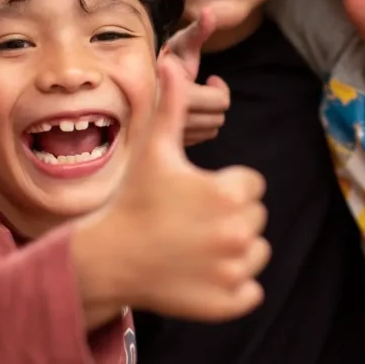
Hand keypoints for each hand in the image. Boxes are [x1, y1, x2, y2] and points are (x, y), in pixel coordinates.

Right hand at [73, 56, 269, 325]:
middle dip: (230, 216)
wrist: (108, 258)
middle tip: (190, 220)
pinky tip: (201, 273)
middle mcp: (237, 232)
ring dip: (235, 249)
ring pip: (257, 252)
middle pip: (255, 218)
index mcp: (228, 193)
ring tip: (195, 244)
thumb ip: (173, 103)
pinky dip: (234, 286)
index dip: (225, 186)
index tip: (195, 193)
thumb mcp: (155, 148)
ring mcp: (233, 272)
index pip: (252, 185)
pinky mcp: (228, 303)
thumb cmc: (135, 197)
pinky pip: (251, 291)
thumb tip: (172, 61)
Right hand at [162, 8, 231, 144]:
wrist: (129, 79)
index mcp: (177, 92)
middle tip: (205, 87)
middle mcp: (171, 118)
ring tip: (195, 99)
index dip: (220, 88)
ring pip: (209, 131)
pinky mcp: (165, 143)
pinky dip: (198, 127)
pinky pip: (197, 140)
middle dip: (216, 101)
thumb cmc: (161, 56)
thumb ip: (198, 30)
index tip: (212, 78)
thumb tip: (210, 12)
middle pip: (217, 118)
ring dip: (208, 115)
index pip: (220, 101)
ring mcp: (167, 134)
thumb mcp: (180, 42)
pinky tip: (186, 113)